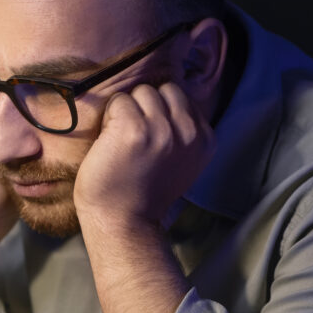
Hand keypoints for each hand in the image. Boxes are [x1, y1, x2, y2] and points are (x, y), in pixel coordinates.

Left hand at [73, 82, 214, 229]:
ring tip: (121, 142)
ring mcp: (161, 129)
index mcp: (204, 139)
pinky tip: (109, 143)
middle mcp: (187, 132)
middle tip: (133, 139)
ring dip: (125, 111)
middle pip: (160, 90)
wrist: (123, 222)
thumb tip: (165, 96)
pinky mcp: (132, 129)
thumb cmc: (143, 192)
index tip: (149, 140)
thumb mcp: (181, 161)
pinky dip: (108, 118)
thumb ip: (182, 131)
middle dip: (143, 107)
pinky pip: (117, 102)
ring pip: (140, 92)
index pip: (179, 96)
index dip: (158, 112)